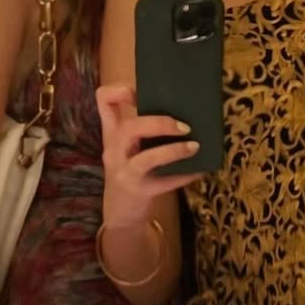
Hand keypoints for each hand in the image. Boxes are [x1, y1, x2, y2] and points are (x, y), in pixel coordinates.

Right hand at [97, 84, 202, 227]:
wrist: (119, 214)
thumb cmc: (128, 172)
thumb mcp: (125, 148)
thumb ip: (139, 129)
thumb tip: (178, 107)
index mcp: (111, 134)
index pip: (103, 101)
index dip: (121, 90)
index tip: (142, 94)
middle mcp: (113, 150)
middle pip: (130, 127)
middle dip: (160, 123)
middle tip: (184, 126)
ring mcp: (124, 172)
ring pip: (148, 157)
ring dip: (175, 151)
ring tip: (195, 146)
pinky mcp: (139, 191)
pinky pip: (166, 182)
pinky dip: (186, 174)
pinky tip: (200, 170)